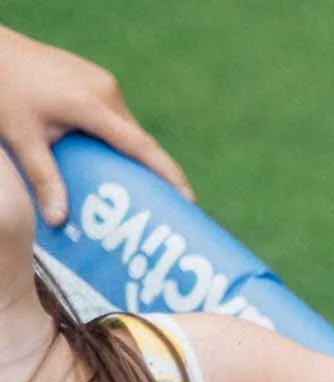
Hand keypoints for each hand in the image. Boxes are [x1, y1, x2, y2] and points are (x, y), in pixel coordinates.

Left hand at [0, 26, 192, 227]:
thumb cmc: (6, 90)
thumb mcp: (23, 138)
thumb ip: (44, 178)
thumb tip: (59, 220)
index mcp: (95, 105)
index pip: (141, 146)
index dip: (168, 175)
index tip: (188, 200)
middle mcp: (106, 91)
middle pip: (138, 141)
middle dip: (154, 174)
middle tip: (167, 209)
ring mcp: (101, 83)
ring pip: (126, 130)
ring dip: (133, 159)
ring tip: (138, 192)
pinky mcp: (94, 81)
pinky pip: (115, 118)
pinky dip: (118, 143)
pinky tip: (110, 164)